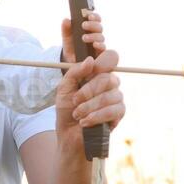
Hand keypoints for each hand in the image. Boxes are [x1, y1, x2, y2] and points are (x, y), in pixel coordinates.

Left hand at [56, 10, 124, 150]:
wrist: (70, 137)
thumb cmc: (67, 111)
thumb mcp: (64, 88)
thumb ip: (74, 71)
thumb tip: (90, 60)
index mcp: (97, 72)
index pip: (109, 56)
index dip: (102, 47)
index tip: (88, 45)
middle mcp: (109, 81)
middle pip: (108, 76)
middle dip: (89, 89)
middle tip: (75, 101)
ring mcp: (116, 96)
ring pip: (110, 94)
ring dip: (90, 106)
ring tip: (78, 114)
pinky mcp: (120, 113)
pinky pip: (114, 109)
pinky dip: (97, 116)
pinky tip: (85, 122)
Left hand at [61, 9, 106, 58]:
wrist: (70, 58)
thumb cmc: (71, 44)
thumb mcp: (66, 35)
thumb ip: (66, 28)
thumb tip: (66, 20)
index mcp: (90, 27)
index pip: (96, 19)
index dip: (94, 16)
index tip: (88, 15)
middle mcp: (96, 34)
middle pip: (99, 27)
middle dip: (92, 25)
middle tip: (84, 25)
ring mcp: (98, 43)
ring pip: (101, 37)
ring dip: (93, 36)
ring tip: (84, 37)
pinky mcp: (99, 52)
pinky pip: (103, 48)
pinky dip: (99, 45)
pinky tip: (94, 44)